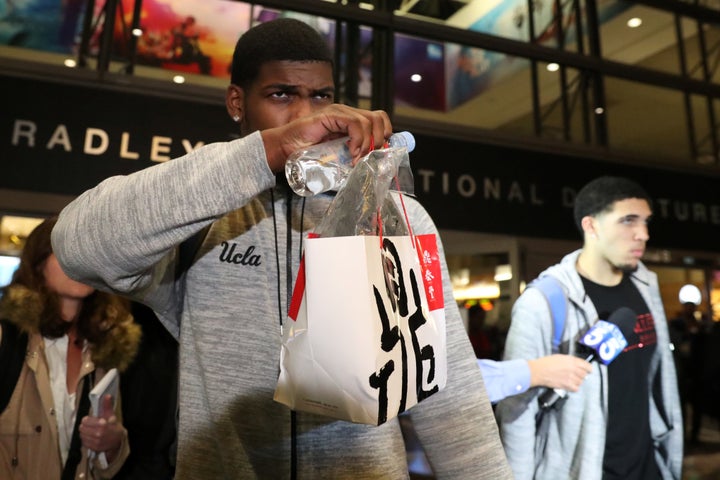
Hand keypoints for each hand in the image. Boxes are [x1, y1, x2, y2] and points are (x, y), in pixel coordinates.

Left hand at [79, 394, 124, 462]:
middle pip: (82, 428)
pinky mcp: (94, 448)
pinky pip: (84, 442)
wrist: (118, 441)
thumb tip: (107, 396)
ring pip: (82, 435)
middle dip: (85, 426)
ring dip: (85, 433)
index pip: (85, 421)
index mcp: (102, 424)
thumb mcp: (111, 415)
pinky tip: (91, 437)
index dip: (87, 420)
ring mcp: (96, 442)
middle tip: (90, 426)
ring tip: (90, 431)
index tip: (89, 420)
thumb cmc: (114, 427)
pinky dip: (86, 440)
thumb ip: (107, 405)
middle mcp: (98, 433)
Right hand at [261, 104, 391, 171]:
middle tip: (369, 157)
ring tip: (357, 158)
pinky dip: (358, 139)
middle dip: (380, 140)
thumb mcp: (339, 156)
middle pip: (379, 118)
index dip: (385, 136)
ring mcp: (339, 112)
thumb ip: (354, 154)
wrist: (284, 149)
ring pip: (370, 120)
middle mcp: (348, 113)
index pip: (380, 120)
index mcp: (351, 121)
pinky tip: (352, 151)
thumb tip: (373, 163)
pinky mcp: (331, 115)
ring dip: (368, 143)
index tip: (380, 154)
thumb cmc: (307, 154)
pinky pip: (355, 123)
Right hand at [528, 354, 591, 390]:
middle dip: (582, 375)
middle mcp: (573, 369)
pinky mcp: (566, 385)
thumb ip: (570, 360)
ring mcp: (570, 378)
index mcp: (572, 361)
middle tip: (577, 375)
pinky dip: (574, 387)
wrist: (539, 371)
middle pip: (584, 375)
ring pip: (581, 382)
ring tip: (571, 380)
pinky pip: (576, 388)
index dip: (588, 368)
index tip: (588, 370)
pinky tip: (570, 385)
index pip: (587, 366)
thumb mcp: (560, 357)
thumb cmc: (546, 362)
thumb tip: (576, 364)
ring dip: (577, 381)